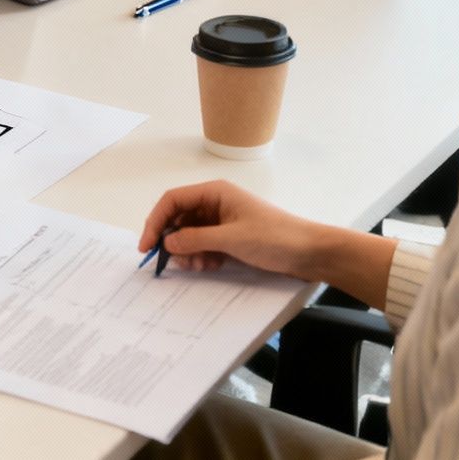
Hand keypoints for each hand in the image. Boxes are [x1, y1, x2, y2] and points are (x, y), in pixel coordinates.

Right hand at [137, 180, 320, 276]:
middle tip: (171, 263)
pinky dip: (201, 256)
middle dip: (172, 240)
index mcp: (215, 192)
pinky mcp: (231, 238)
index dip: (155, 221)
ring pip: (190, 234)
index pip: (173, 201)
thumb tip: (166, 242)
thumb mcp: (231, 238)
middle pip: (179, 218)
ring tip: (196, 267)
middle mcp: (215, 203)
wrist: (311, 252)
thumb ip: (195, 239)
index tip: (147, 246)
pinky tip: (210, 267)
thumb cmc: (274, 238)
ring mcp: (223, 221)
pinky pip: (204, 245)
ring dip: (187, 252)